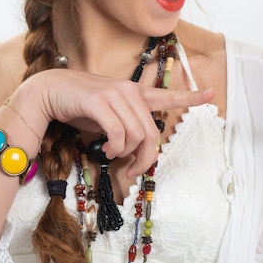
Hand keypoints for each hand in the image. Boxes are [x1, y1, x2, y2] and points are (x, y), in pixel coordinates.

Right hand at [13, 68, 214, 176]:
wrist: (49, 92)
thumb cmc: (80, 106)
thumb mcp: (108, 115)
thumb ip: (126, 126)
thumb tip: (135, 150)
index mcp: (134, 93)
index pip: (167, 95)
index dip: (192, 96)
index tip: (212, 94)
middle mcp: (129, 91)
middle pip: (151, 132)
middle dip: (146, 158)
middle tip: (135, 171)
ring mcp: (115, 94)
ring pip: (137, 135)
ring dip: (125, 153)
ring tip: (112, 153)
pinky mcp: (100, 101)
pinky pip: (119, 134)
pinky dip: (114, 148)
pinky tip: (105, 148)